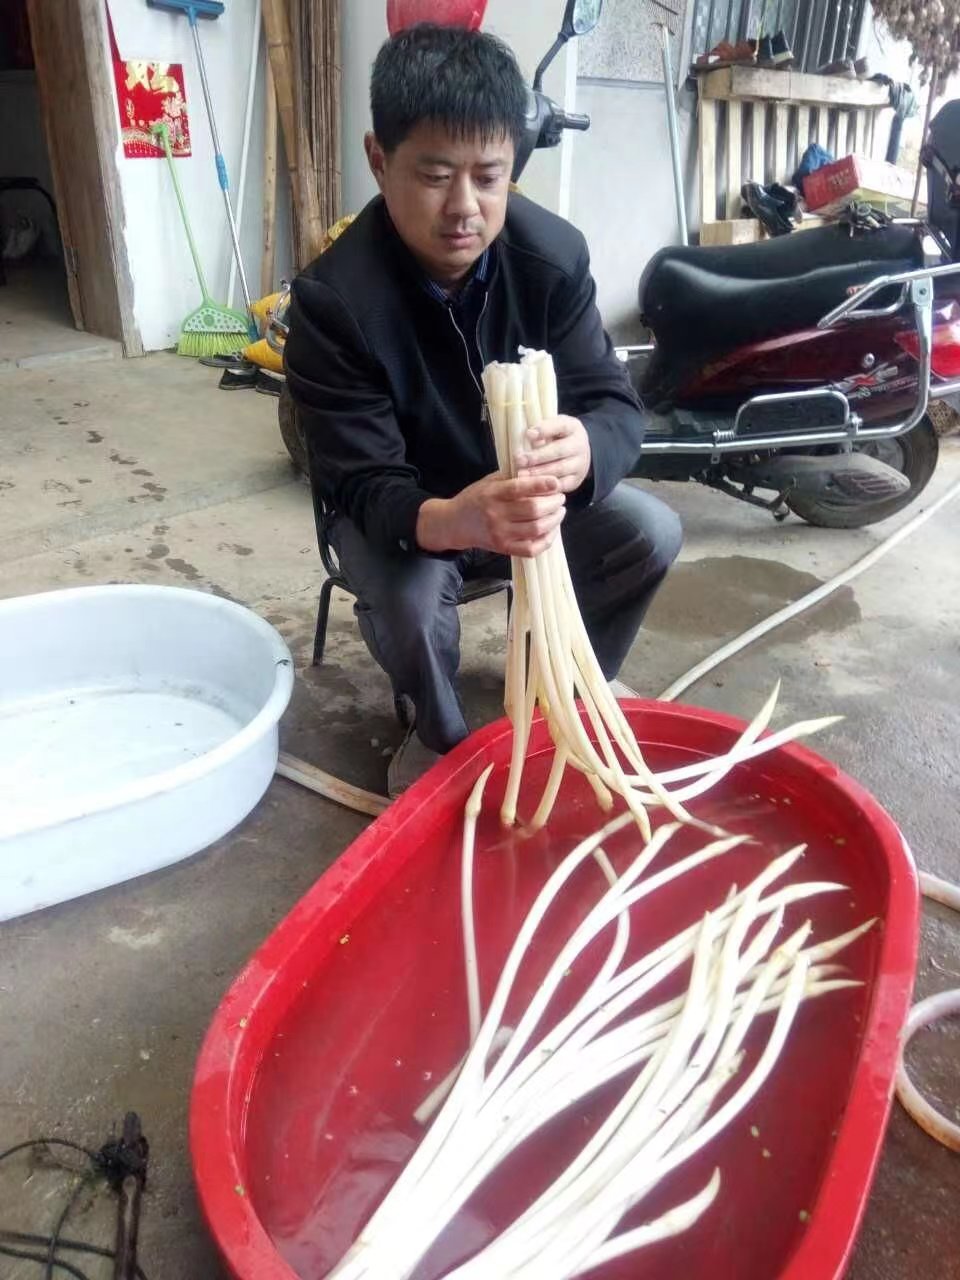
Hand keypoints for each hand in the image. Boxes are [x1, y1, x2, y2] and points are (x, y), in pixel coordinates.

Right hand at [417, 472, 565, 557]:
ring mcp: (500, 534)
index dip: (541, 485)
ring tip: (559, 512)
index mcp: (492, 494)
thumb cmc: (475, 499)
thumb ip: (510, 476)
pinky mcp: (504, 548)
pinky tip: (552, 530)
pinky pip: (531, 549)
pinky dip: (547, 541)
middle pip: (533, 510)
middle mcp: (496, 515)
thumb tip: (538, 468)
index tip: (556, 482)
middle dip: (553, 503)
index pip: (520, 489)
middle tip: (560, 498)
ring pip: (536, 529)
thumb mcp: (488, 482)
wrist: (454, 523)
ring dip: (554, 520)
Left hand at [514, 415, 591, 493]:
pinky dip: (545, 487)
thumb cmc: (557, 438)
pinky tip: (531, 487)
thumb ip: (542, 430)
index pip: (560, 426)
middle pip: (558, 451)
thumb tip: (528, 436)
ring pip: (559, 469)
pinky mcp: (576, 480)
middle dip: (537, 456)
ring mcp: (580, 464)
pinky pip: (561, 485)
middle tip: (519, 460)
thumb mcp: (552, 428)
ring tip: (522, 475)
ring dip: (539, 473)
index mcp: (572, 427)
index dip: (544, 430)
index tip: (528, 434)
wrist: (578, 454)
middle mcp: (579, 445)